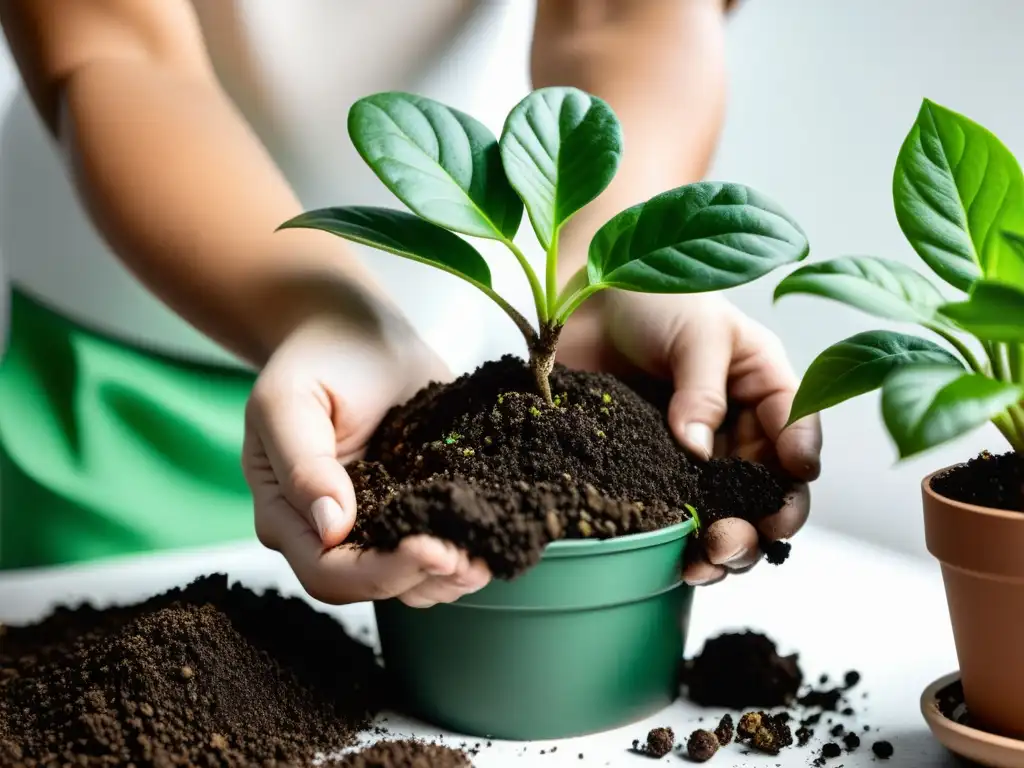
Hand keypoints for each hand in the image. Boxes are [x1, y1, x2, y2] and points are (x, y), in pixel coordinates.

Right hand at [242, 306, 491, 605]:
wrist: (358, 331)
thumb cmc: (317, 359)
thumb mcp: (290, 400)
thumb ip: (302, 464)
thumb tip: (331, 528)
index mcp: (289, 512)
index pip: (328, 571)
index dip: (378, 574)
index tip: (428, 549)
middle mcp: (332, 530)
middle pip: (373, 586)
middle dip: (423, 576)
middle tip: (469, 557)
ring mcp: (381, 520)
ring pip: (412, 578)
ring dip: (452, 574)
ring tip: (487, 554)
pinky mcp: (420, 504)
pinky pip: (441, 544)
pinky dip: (469, 547)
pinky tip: (495, 535)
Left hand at [556, 290, 821, 585]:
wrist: (581, 299)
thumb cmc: (652, 295)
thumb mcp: (695, 330)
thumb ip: (703, 389)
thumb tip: (698, 451)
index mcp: (764, 386)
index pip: (797, 431)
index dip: (799, 460)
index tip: (791, 477)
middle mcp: (739, 428)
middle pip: (768, 489)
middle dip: (763, 521)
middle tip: (736, 537)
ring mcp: (697, 457)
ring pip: (729, 515)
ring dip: (727, 546)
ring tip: (707, 561)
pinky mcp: (654, 473)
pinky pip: (678, 518)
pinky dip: (683, 545)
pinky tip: (677, 561)